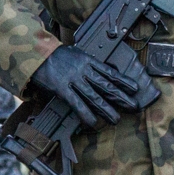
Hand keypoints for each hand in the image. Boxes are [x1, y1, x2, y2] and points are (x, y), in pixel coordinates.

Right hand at [30, 45, 149, 127]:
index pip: (110, 72)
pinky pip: (76, 103)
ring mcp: (73, 79)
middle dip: (121, 97)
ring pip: (94, 96)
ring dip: (106, 109)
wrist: (37, 53)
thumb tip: (100, 70)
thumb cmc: (56, 54)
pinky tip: (92, 121)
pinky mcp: (62, 88)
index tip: (135, 88)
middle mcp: (84, 70)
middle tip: (134, 107)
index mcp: (89, 60)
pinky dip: (85, 113)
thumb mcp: (76, 53)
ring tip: (116, 119)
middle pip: (106, 86)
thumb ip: (88, 62)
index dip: (124, 81)